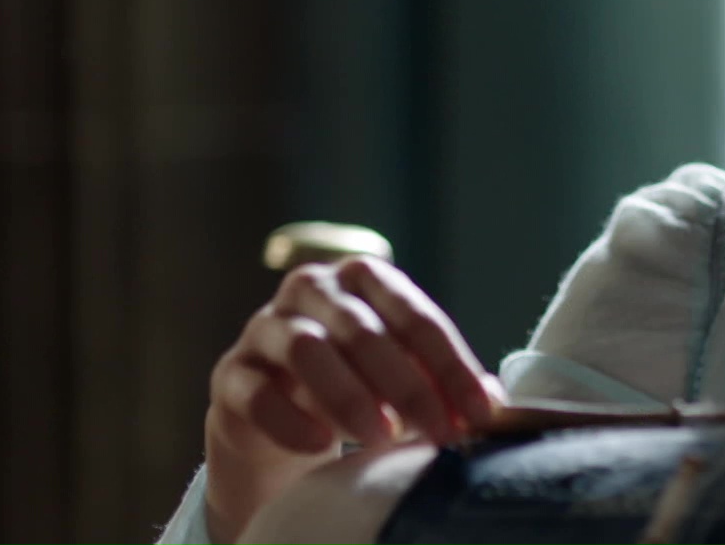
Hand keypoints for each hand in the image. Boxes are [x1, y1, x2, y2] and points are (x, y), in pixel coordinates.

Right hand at [202, 257, 503, 544]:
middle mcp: (313, 289)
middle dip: (409, 386)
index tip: (480, 414)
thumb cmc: (354, 381)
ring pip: (307, 348)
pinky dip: (290, 419)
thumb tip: (493, 404)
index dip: (451, 367)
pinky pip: (256, 391)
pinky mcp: (231, 373)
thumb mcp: (401, 374)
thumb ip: (442, 381)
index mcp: (364, 277)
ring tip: (381, 439)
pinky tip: (318, 447)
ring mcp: (265, 327)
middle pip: (365, 330)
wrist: (272, 412)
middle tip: (439, 434)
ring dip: (350, 396)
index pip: (416, 317)